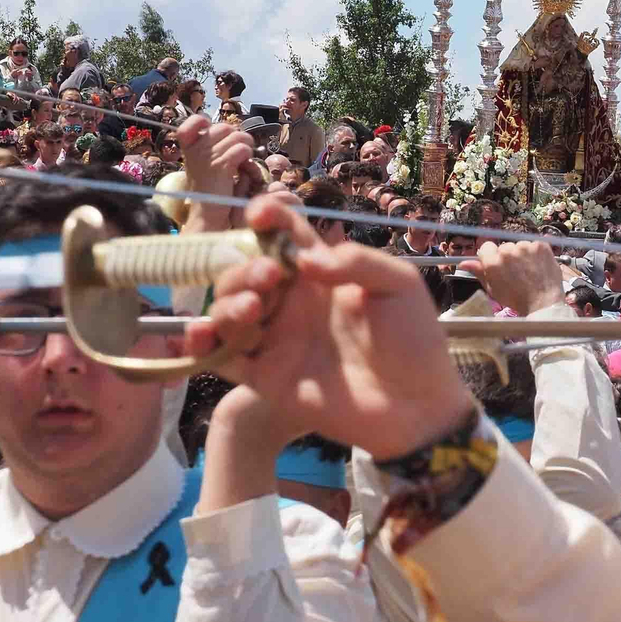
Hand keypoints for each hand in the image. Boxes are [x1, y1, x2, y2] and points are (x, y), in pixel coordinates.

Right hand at [178, 114, 254, 195]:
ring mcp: (207, 157)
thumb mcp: (205, 164)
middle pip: (224, 127)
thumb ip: (212, 146)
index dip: (203, 121)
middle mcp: (196, 150)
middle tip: (238, 153)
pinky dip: (248, 156)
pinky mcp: (220, 166)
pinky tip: (244, 167)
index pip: (192, 122)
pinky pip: (242, 149)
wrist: (209, 214)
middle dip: (236, 137)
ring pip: (237, 136)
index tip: (211, 132)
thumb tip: (231, 131)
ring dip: (246, 147)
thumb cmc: (212, 190)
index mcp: (189, 148)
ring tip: (243, 161)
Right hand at [187, 197, 474, 459]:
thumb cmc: (415, 342)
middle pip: (245, 270)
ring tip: (255, 307)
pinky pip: (221, 356)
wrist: (417, 407)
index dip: (267, 218)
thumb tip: (303, 259)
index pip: (283, 235)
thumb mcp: (398, 285)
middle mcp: (293, 302)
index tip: (261, 215)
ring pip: (227, 308)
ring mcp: (277, 339)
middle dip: (246, 265)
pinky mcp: (266, 377)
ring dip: (228, 300)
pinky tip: (203, 331)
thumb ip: (356, 261)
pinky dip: (203, 342)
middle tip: (270, 276)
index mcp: (322, 274)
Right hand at [466, 239, 565, 315]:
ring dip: (522, 254)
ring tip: (528, 271)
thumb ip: (479, 273)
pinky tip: (537, 267)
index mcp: (493, 262)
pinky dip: (535, 254)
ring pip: (519, 245)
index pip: (486, 247)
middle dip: (507, 257)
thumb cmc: (516, 299)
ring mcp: (526, 247)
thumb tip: (464, 263)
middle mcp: (508, 251)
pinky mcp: (541, 246)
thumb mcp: (493, 289)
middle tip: (515, 272)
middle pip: (503, 247)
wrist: (543, 303)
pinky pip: (533, 246)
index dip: (491, 256)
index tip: (498, 265)